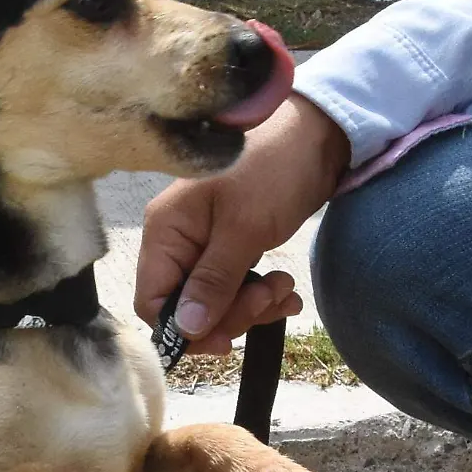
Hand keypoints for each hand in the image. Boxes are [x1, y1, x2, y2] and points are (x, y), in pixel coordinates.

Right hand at [135, 93, 350, 354]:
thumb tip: (184, 330)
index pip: (152, 302)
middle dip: (230, 313)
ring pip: (215, 302)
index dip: (184, 329)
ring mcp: (205, 243)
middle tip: (269, 297)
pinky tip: (287, 291)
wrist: (318, 132)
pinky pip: (237, 287)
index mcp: (165, 231)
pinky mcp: (234, 246)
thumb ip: (212, 282)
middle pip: (186, 307)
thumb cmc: (274, 168)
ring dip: (253, 306)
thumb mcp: (244, 228)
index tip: (226, 339)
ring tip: (285, 287)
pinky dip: (262, 295)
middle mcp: (177, 240)